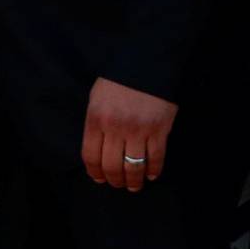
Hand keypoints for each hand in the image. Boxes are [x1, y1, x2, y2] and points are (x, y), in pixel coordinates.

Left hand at [81, 75, 177, 191]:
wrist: (146, 62)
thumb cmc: (118, 80)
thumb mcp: (97, 98)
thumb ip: (96, 123)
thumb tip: (97, 151)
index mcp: (96, 118)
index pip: (90, 156)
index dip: (94, 172)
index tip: (99, 179)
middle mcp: (115, 127)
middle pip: (111, 166)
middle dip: (114, 181)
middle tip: (118, 184)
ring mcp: (138, 130)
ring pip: (134, 167)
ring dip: (134, 181)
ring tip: (134, 185)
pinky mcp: (159, 130)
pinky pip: (155, 159)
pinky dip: (153, 170)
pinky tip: (151, 174)